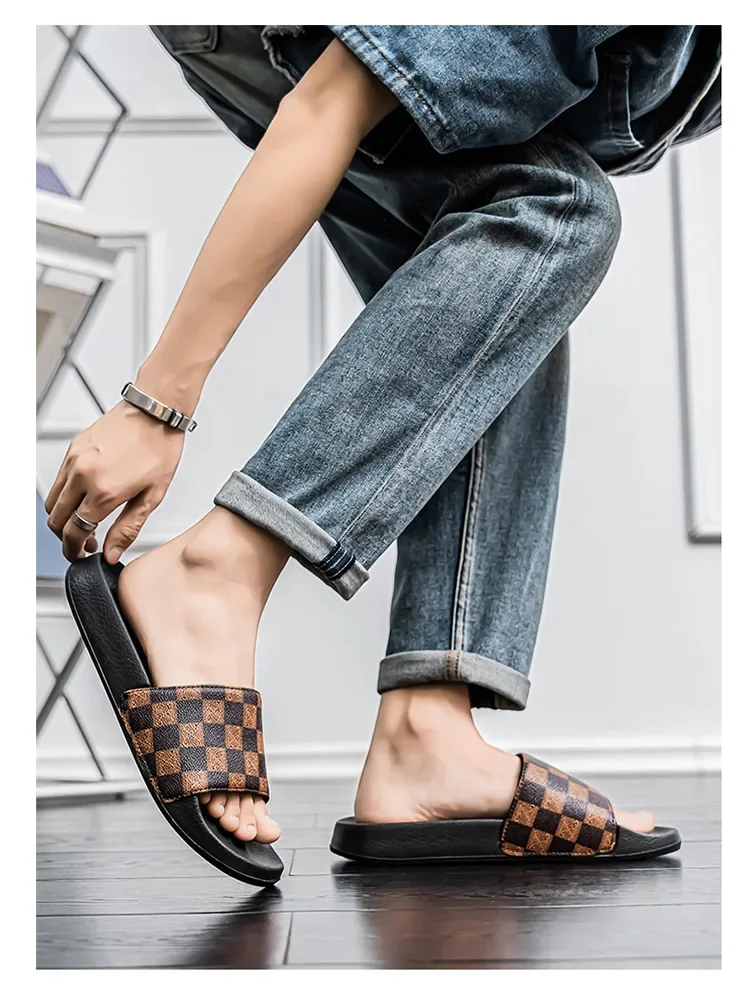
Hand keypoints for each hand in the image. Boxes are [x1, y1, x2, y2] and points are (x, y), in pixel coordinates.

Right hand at [45, 400, 184, 562]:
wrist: (155, 413)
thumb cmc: (159, 449)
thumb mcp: (152, 496)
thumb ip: (128, 528)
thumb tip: (111, 553)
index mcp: (104, 491)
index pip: (74, 532)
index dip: (74, 550)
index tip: (82, 555)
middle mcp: (83, 475)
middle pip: (56, 520)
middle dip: (66, 538)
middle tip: (85, 543)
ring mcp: (74, 460)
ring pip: (52, 501)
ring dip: (62, 518)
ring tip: (85, 522)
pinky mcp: (72, 448)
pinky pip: (58, 480)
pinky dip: (65, 496)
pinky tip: (85, 498)